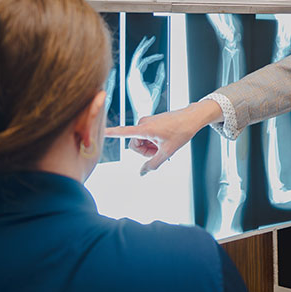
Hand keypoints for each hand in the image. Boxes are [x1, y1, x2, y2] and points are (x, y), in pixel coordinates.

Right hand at [105, 100, 220, 173]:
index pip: (123, 132)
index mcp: (144, 129)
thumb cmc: (181, 132)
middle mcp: (142, 123)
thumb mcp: (167, 152)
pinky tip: (164, 140)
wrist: (192, 118)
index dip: (110, 133)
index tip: (99, 131)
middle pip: (134, 144)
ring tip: (164, 144)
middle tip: (160, 151)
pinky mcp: (150, 122)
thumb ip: (153, 164)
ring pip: (140, 141)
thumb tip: (142, 173)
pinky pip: (146, 136)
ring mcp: (146, 122)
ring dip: (150, 147)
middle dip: (145, 151)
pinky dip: (153, 141)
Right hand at [127, 36, 165, 119]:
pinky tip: (157, 56)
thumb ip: (159, 75)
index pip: (142, 63)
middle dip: (143, 47)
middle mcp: (132, 75)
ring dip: (143, 47)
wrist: (144, 110)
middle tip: (150, 39)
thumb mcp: (157, 85)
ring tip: (149, 40)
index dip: (150, 57)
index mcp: (136, 78)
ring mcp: (132, 75)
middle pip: (137, 57)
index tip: (160, 55)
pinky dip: (148, 58)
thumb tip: (162, 65)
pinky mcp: (133, 76)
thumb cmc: (150, 102)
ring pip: (137, 57)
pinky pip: (140, 62)